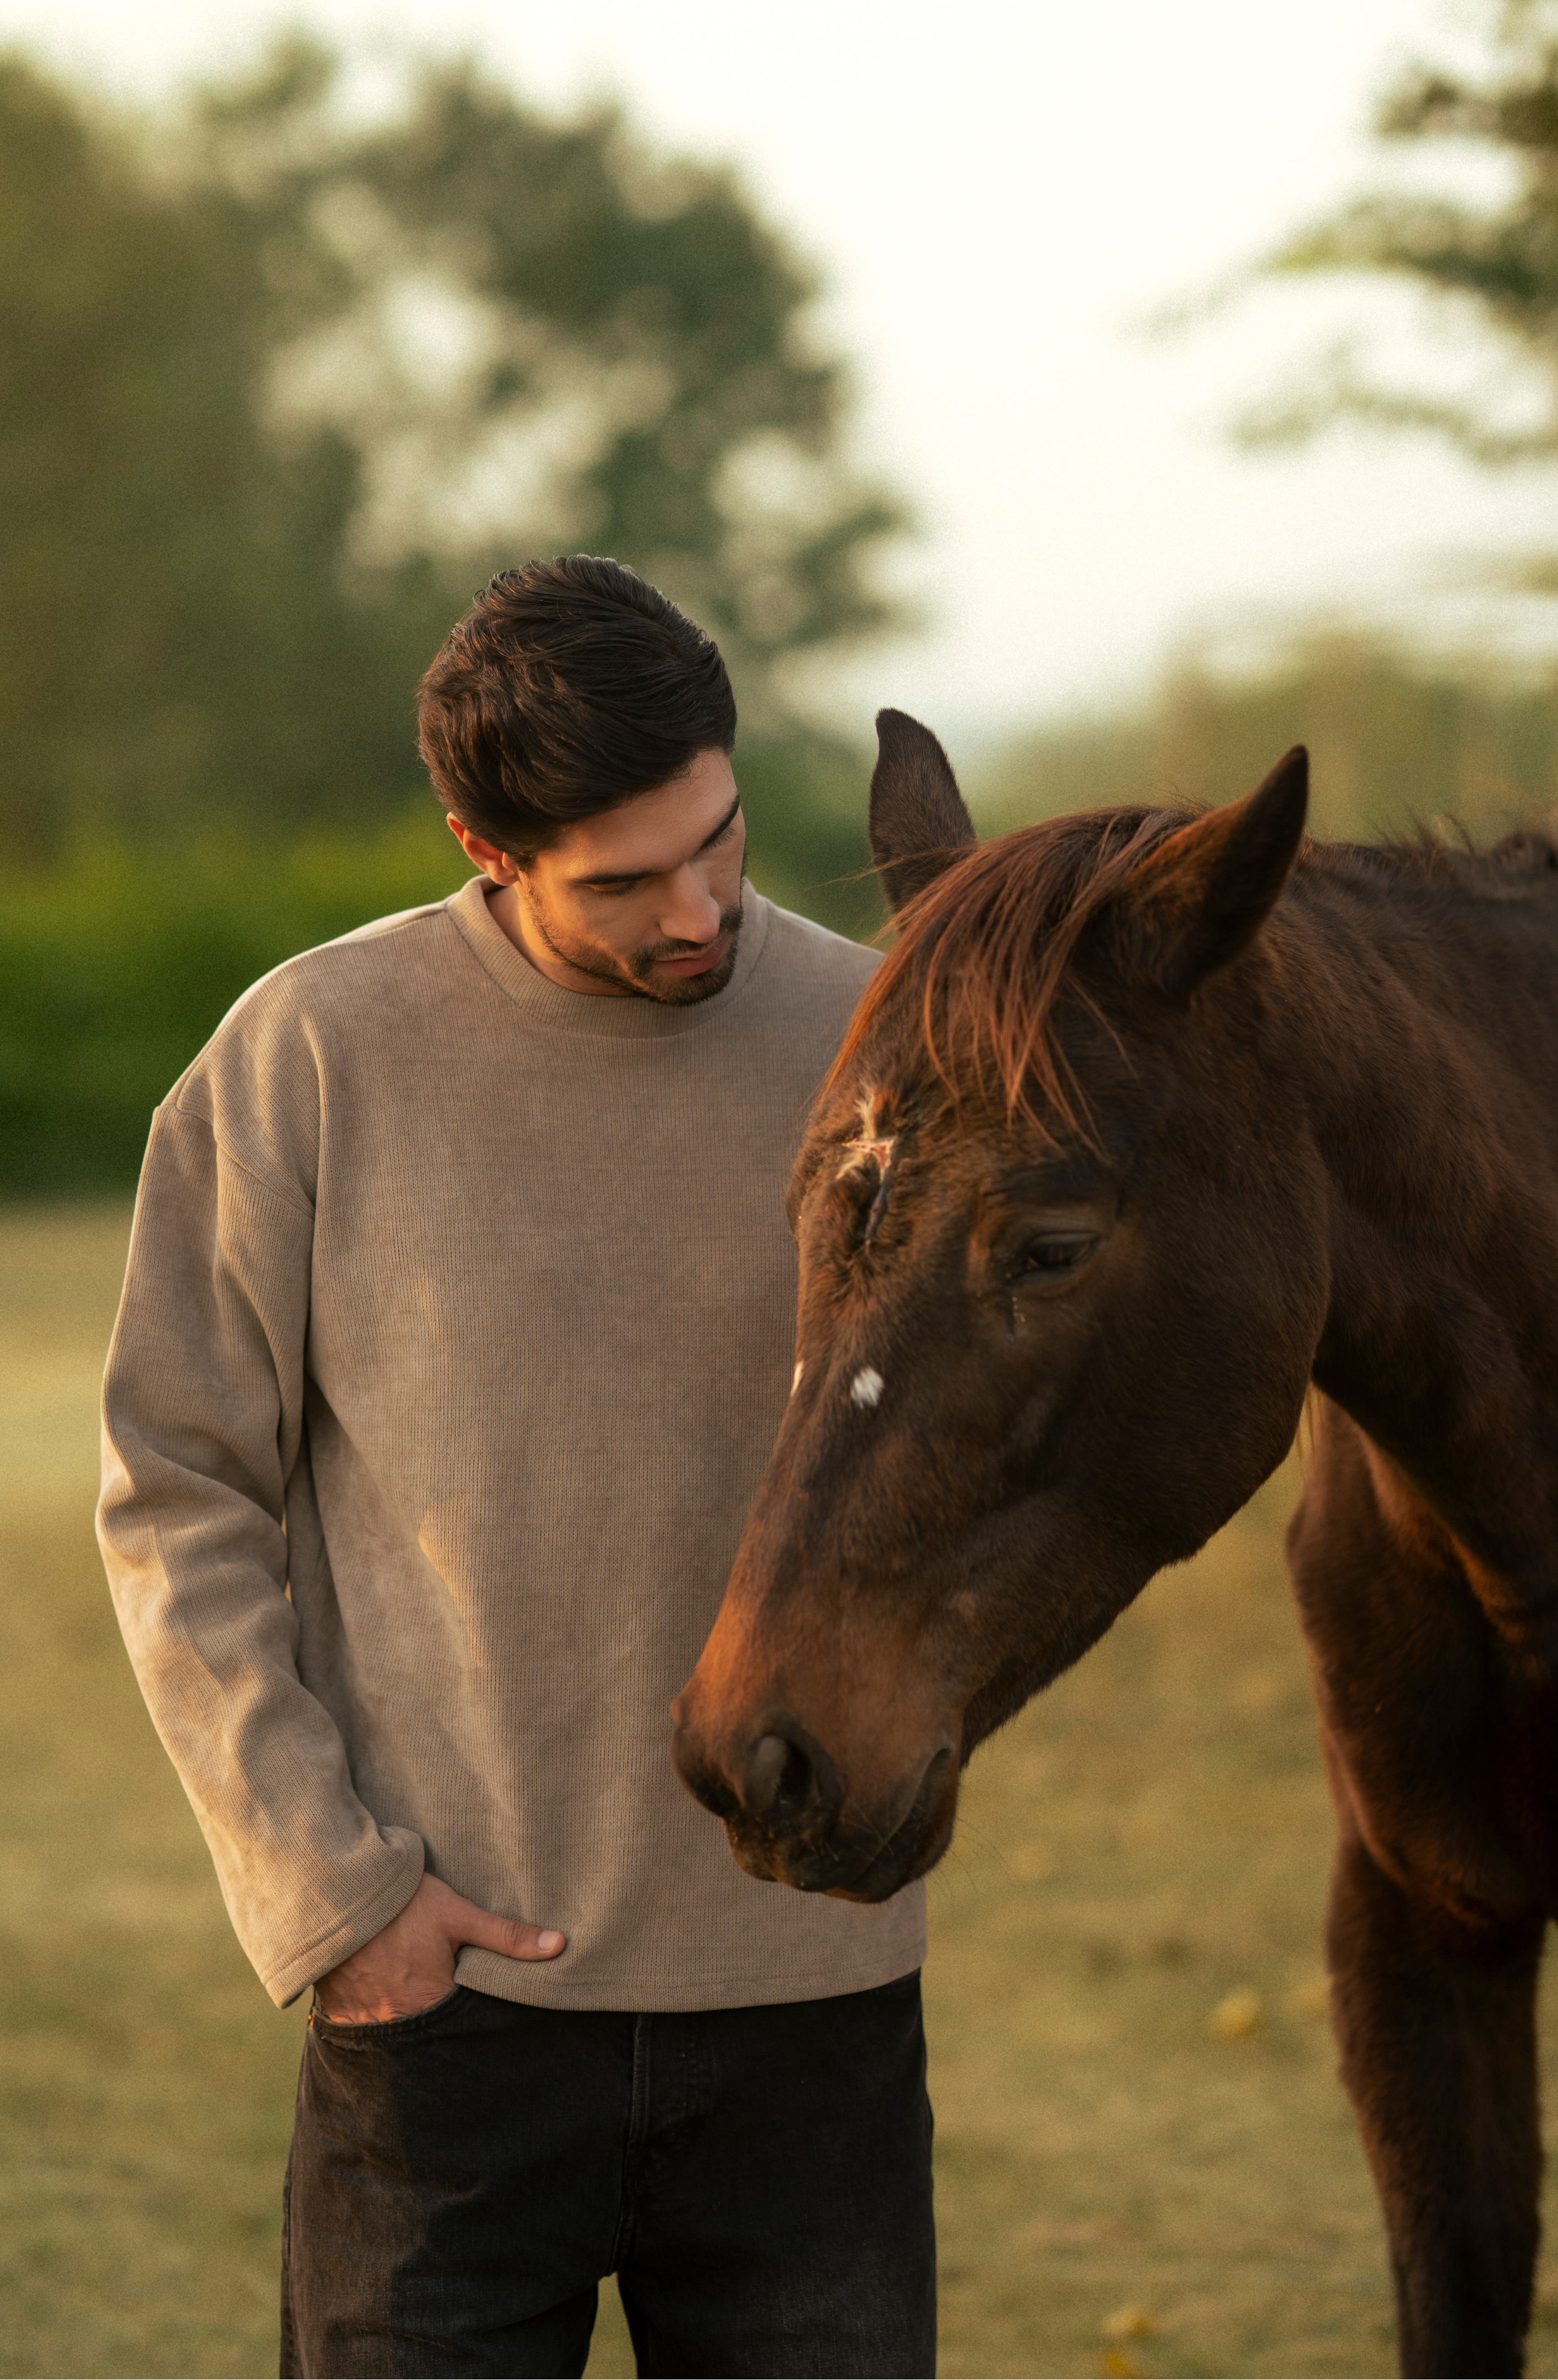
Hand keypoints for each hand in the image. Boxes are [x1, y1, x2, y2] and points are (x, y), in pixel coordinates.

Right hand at [314, 1872, 564, 2021]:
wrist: (331, 1898)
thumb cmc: (399, 1905)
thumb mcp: (457, 1914)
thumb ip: (507, 1936)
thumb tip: (559, 1946)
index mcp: (435, 2003)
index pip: (469, 2028)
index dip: (480, 2023)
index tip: (491, 2021)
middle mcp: (402, 2022)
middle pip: (435, 2035)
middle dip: (447, 2032)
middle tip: (455, 2015)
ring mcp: (369, 2022)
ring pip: (403, 2034)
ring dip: (414, 2025)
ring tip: (421, 2006)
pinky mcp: (343, 2014)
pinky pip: (370, 2028)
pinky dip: (382, 2019)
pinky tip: (388, 2002)